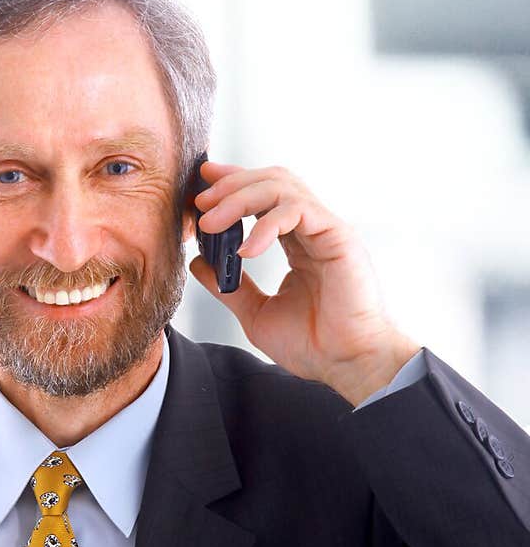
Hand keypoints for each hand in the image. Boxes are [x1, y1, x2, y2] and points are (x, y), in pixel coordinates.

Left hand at [189, 160, 419, 405]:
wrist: (347, 364)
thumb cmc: (314, 345)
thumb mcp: (256, 313)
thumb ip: (229, 286)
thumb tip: (199, 263)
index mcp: (298, 243)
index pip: (265, 197)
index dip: (233, 183)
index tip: (203, 184)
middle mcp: (313, 230)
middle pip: (271, 181)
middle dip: (231, 184)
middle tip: (200, 201)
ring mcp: (326, 230)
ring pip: (282, 187)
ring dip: (240, 197)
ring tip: (212, 222)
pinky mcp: (338, 237)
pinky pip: (298, 211)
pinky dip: (266, 224)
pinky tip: (246, 250)